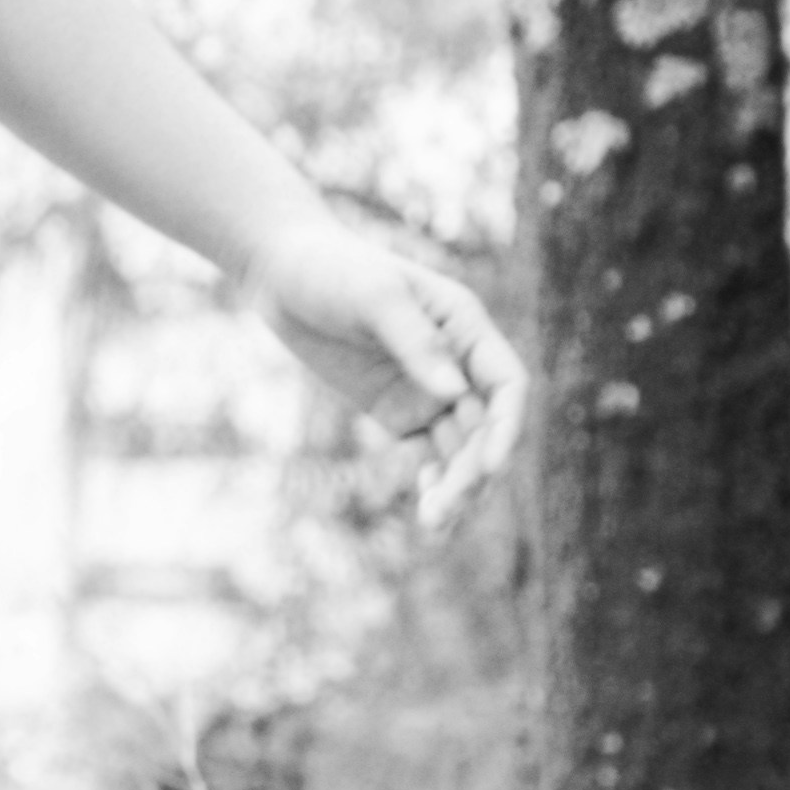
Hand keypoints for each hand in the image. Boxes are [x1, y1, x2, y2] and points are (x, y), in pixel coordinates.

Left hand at [235, 212, 523, 534]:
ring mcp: (428, 389)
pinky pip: (428, 453)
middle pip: (486, 426)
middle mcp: (457, 361)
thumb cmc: (331, 268)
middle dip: (476, 468)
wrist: (281, 272)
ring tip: (436, 521)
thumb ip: (415, 342)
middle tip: (447, 506)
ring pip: (460, 447)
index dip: (508, 426)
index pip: (506, 384)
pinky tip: (429, 507)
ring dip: (457, 484)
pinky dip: (434, 480)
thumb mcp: (373, 296)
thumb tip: (453, 391)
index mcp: (465, 325)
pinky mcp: (397, 410)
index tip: (490, 465)